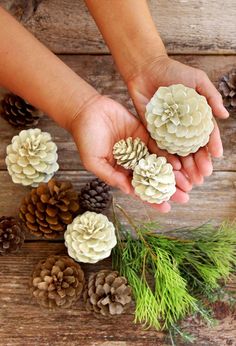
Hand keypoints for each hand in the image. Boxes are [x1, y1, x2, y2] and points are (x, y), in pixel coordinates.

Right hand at [70, 95, 191, 211]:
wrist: (87, 111)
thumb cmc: (86, 138)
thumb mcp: (94, 161)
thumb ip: (111, 176)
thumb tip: (129, 191)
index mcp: (121, 172)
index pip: (140, 189)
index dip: (153, 199)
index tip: (166, 208)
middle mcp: (133, 163)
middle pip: (154, 179)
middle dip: (169, 189)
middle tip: (185, 198)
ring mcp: (140, 149)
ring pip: (159, 164)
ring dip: (173, 175)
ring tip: (188, 184)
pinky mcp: (144, 134)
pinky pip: (159, 146)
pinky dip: (169, 155)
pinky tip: (179, 164)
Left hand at [127, 56, 228, 184]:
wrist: (146, 69)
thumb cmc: (173, 72)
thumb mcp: (197, 80)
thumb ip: (211, 97)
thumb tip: (225, 115)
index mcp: (195, 116)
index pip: (205, 134)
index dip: (212, 145)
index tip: (217, 155)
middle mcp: (182, 127)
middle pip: (192, 148)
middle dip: (199, 162)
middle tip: (204, 174)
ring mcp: (167, 131)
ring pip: (178, 153)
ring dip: (185, 166)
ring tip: (191, 178)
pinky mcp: (152, 132)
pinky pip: (159, 148)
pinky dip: (166, 158)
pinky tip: (173, 168)